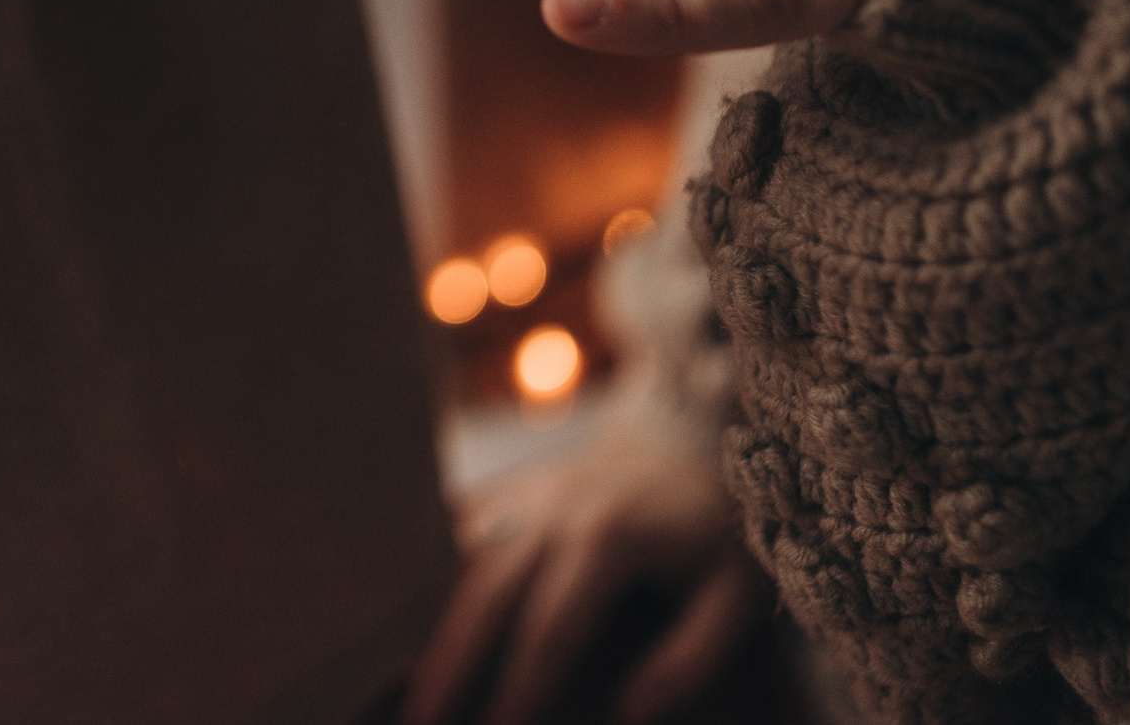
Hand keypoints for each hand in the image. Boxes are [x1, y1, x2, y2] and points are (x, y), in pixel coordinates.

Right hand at [405, 421, 770, 724]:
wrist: (693, 433)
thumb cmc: (715, 530)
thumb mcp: (730, 596)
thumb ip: (687, 659)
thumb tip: (628, 715)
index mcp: (607, 541)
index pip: (548, 631)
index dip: (518, 689)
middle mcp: (553, 512)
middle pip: (483, 597)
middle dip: (447, 664)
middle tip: (419, 721)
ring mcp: (526, 492)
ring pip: (459, 561)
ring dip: (427, 621)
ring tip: (399, 677)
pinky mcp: (512, 484)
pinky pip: (457, 526)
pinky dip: (428, 568)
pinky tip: (399, 608)